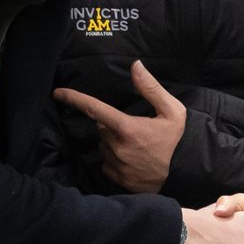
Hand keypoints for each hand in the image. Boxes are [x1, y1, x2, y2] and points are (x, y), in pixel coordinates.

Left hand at [54, 60, 185, 192]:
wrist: (185, 175)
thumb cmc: (178, 140)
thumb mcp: (172, 110)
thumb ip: (151, 87)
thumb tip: (135, 66)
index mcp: (127, 127)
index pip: (94, 109)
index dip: (74, 99)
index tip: (58, 93)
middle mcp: (116, 146)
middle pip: (102, 128)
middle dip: (112, 125)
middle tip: (135, 129)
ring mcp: (115, 164)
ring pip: (103, 146)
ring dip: (113, 142)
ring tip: (136, 146)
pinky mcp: (116, 178)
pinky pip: (106, 164)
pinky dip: (115, 160)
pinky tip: (132, 160)